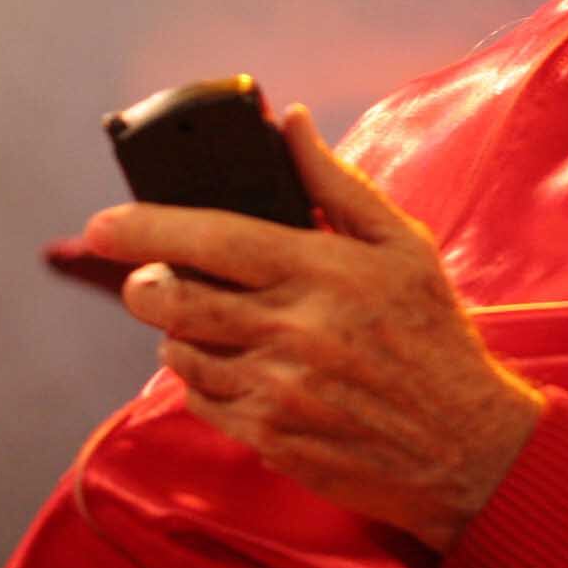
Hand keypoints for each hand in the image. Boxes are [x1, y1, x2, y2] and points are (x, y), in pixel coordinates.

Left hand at [65, 103, 543, 550]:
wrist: (466, 446)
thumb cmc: (433, 335)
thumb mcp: (401, 245)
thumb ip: (336, 183)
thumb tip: (289, 121)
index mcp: (322, 271)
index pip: (212, 237)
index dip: (146, 227)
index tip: (101, 223)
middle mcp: (293, 331)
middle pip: (175, 300)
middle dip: (143, 284)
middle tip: (146, 277)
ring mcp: (277, 391)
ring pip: (182, 352)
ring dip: (179, 332)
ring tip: (212, 322)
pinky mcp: (270, 439)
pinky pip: (202, 401)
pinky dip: (204, 380)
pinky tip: (239, 367)